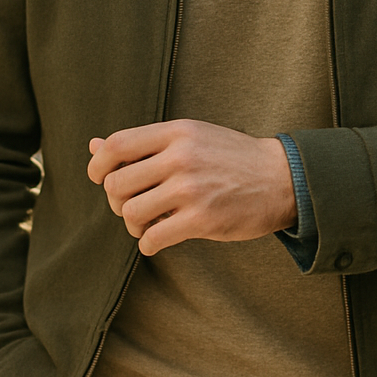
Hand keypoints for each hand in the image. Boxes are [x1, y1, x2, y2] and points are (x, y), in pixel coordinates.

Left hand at [87, 119, 296, 255]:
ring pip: (131, 213)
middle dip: (116, 201)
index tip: (99, 178)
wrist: (282, 179)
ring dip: (133, 225)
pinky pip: (153, 237)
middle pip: (117, 183)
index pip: (117, 144)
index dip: (98, 165)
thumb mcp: (191, 137)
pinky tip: (158, 239)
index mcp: (176, 133)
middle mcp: (180, 157)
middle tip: (132, 206)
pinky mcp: (202, 219)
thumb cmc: (232, 157)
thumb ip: (145, 144)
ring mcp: (190, 188)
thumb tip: (94, 146)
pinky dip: (148, 244)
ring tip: (148, 224)